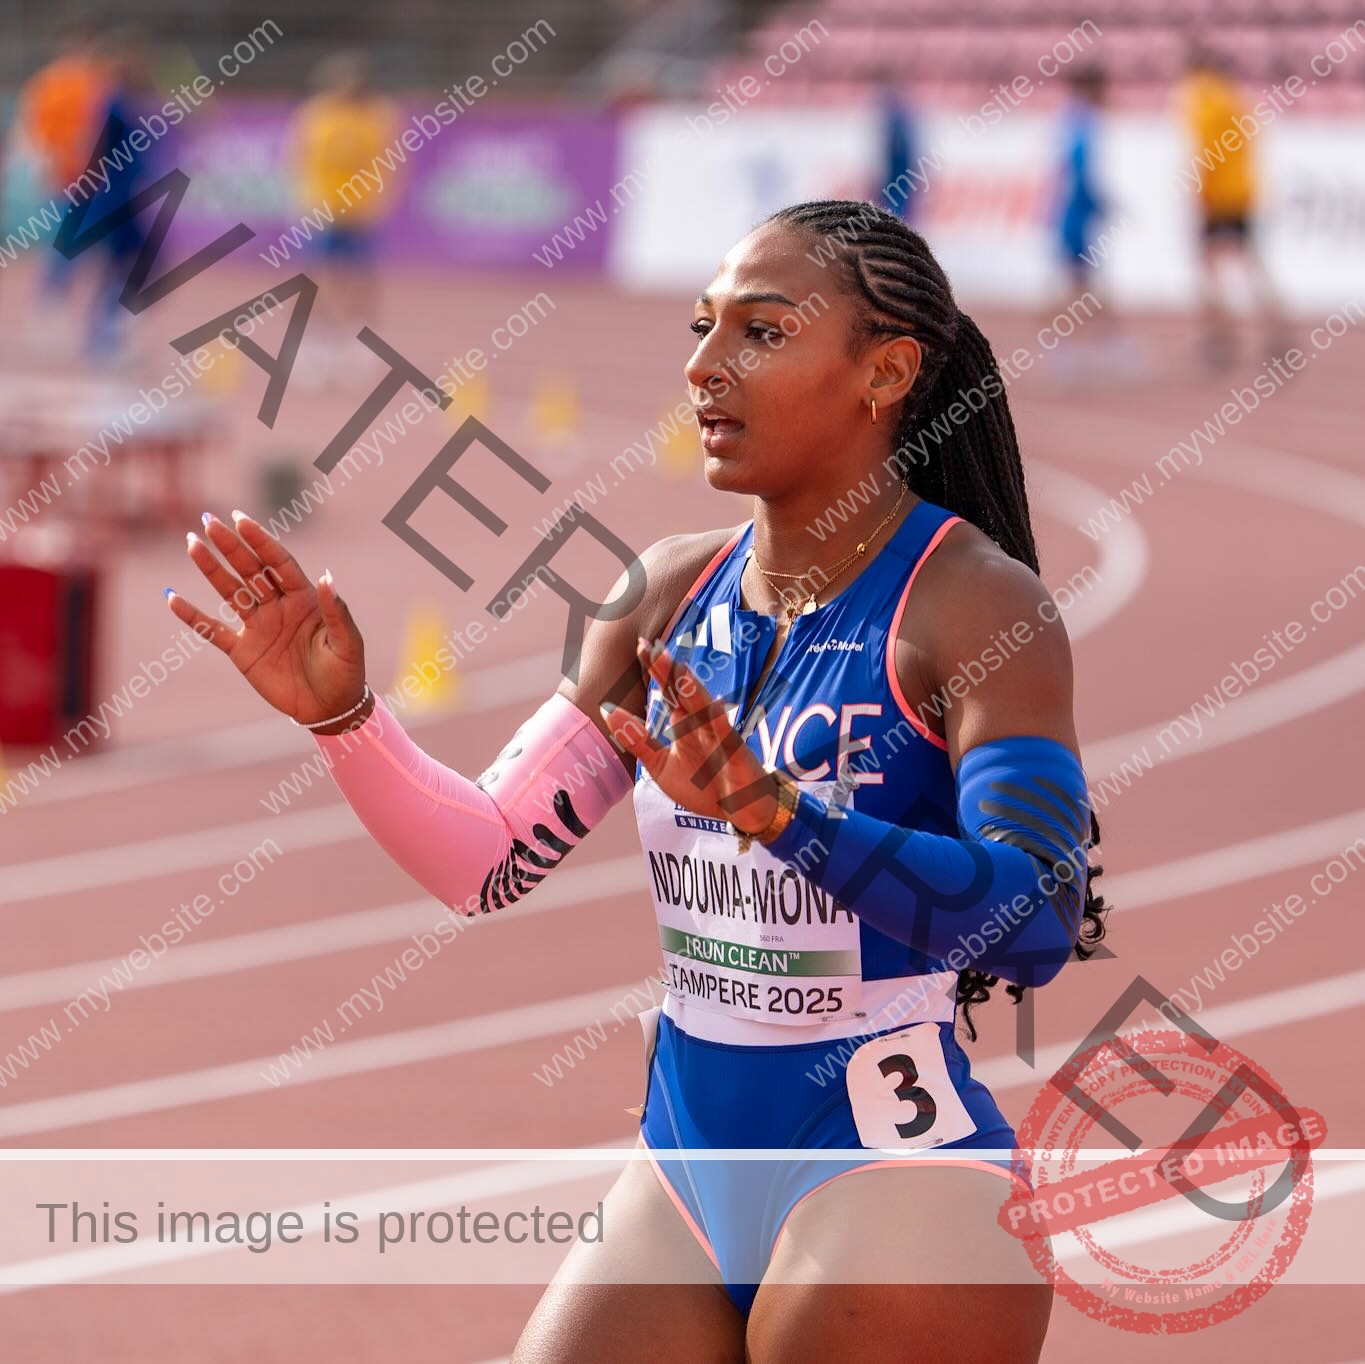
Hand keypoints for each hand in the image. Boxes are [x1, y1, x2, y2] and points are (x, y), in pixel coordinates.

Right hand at [165, 510, 366, 727]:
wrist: (330, 709)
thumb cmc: (345, 672)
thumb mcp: (347, 642)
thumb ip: (336, 611)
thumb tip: (327, 576)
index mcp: (305, 599)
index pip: (278, 562)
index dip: (261, 541)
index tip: (241, 519)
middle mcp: (278, 606)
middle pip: (251, 569)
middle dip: (231, 545)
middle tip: (208, 521)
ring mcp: (258, 627)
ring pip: (230, 591)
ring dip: (211, 568)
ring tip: (193, 543)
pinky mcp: (243, 651)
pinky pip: (212, 630)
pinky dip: (192, 616)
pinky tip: (173, 598)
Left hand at [600, 639, 777, 835]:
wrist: (740, 810)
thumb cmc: (703, 785)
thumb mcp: (659, 765)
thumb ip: (636, 739)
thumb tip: (606, 710)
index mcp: (685, 724)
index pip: (669, 691)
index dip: (656, 670)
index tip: (640, 645)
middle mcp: (702, 724)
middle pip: (684, 693)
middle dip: (669, 672)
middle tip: (652, 647)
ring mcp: (720, 737)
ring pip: (705, 710)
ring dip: (693, 691)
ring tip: (678, 671)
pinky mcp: (735, 755)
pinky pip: (727, 738)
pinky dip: (720, 724)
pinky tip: (713, 708)